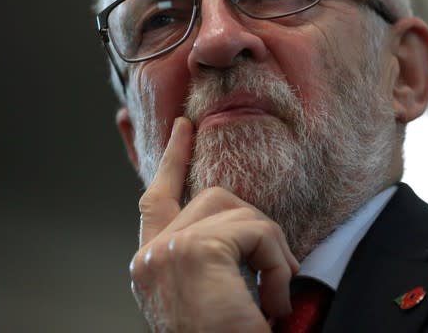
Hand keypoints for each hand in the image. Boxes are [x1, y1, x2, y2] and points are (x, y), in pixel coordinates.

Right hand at [129, 117, 299, 331]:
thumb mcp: (214, 295)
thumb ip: (215, 256)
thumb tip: (243, 228)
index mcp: (151, 266)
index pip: (156, 198)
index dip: (173, 160)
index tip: (185, 126)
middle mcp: (148, 257)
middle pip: (210, 196)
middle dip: (255, 223)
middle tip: (279, 273)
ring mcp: (165, 251)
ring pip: (235, 207)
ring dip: (270, 248)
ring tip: (275, 295)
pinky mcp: (194, 251)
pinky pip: (254, 230)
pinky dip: (276, 262)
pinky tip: (272, 302)